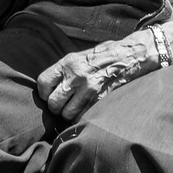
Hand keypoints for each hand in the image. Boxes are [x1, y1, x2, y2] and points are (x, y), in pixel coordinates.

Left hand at [36, 38, 151, 120]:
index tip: (50, 94)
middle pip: (53, 103)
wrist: (129, 55)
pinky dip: (82, 117)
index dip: (44, 93)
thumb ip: (62, 71)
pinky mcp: (101, 99)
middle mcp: (76, 75)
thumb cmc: (102, 57)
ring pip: (67, 114)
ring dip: (70, 114)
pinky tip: (86, 109)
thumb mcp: (79, 56)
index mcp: (68, 62)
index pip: (43, 84)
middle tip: (63, 105)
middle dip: (57, 107)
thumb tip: (46, 89)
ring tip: (76, 107)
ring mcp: (89, 89)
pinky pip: (83, 117)